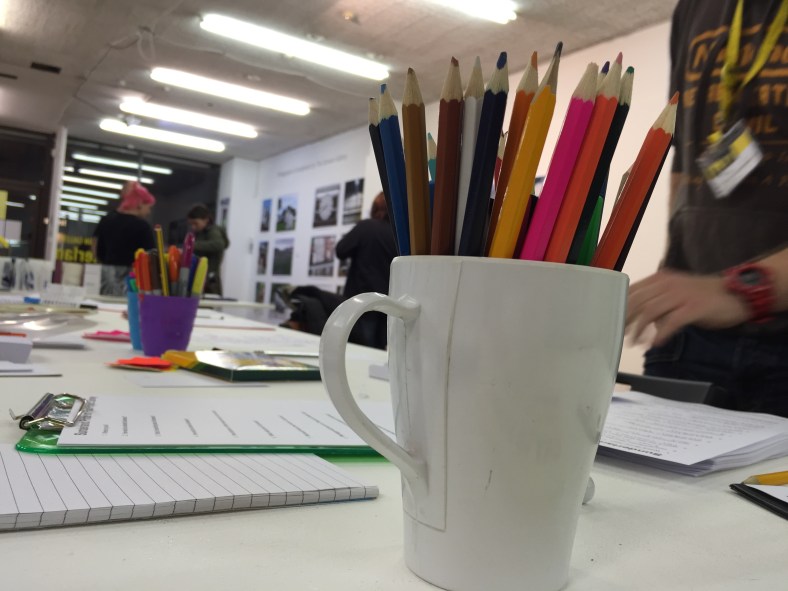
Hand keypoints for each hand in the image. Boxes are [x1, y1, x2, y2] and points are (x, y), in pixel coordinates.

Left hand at [627, 270, 749, 345]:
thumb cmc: (703, 297)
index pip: (632, 291)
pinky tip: (656, 344)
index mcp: (660, 278)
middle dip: (625, 320)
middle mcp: (667, 283)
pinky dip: (661, 334)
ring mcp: (681, 294)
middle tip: (619, 335)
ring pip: (650, 311)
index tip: (611, 321)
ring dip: (639, 329)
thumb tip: (639, 320)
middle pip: (637, 301)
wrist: (736, 293)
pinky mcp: (694, 307)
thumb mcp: (675, 295)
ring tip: (634, 342)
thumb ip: (657, 303)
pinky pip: (672, 322)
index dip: (620, 307)